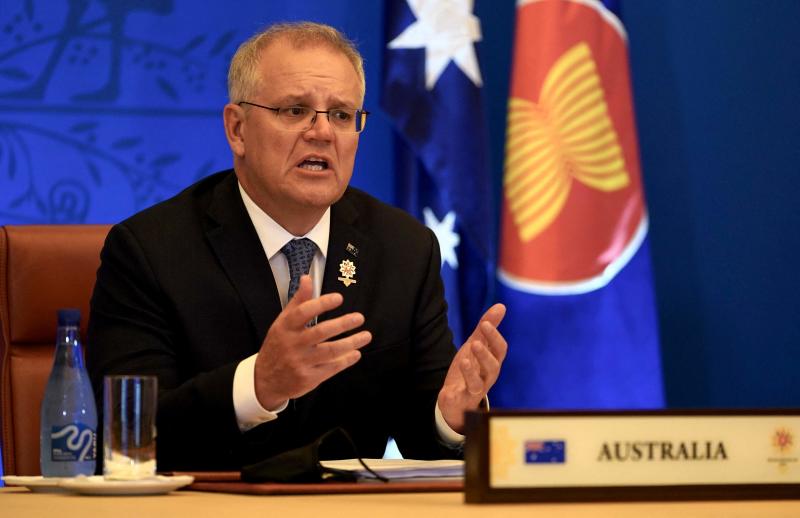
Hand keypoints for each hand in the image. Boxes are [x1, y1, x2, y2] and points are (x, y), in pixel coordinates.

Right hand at [253, 275, 371, 409]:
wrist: (266, 380)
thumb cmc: (278, 346)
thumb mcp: (282, 322)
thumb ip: (298, 301)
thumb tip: (307, 278)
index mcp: (286, 327)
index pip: (303, 312)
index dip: (322, 304)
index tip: (339, 298)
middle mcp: (293, 344)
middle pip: (321, 332)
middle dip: (343, 324)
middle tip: (359, 318)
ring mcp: (300, 362)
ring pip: (330, 351)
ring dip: (351, 343)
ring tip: (366, 336)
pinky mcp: (308, 378)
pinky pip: (331, 368)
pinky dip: (346, 360)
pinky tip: (355, 353)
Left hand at [437, 304, 506, 432]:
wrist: (458, 398)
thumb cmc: (471, 368)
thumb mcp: (476, 345)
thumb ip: (487, 327)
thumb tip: (501, 306)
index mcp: (492, 362)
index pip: (500, 350)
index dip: (494, 337)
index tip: (485, 324)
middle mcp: (486, 377)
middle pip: (492, 367)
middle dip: (484, 355)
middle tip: (475, 343)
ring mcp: (473, 391)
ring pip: (476, 385)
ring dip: (470, 373)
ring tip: (463, 360)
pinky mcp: (458, 401)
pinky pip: (457, 401)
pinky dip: (452, 397)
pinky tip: (447, 392)